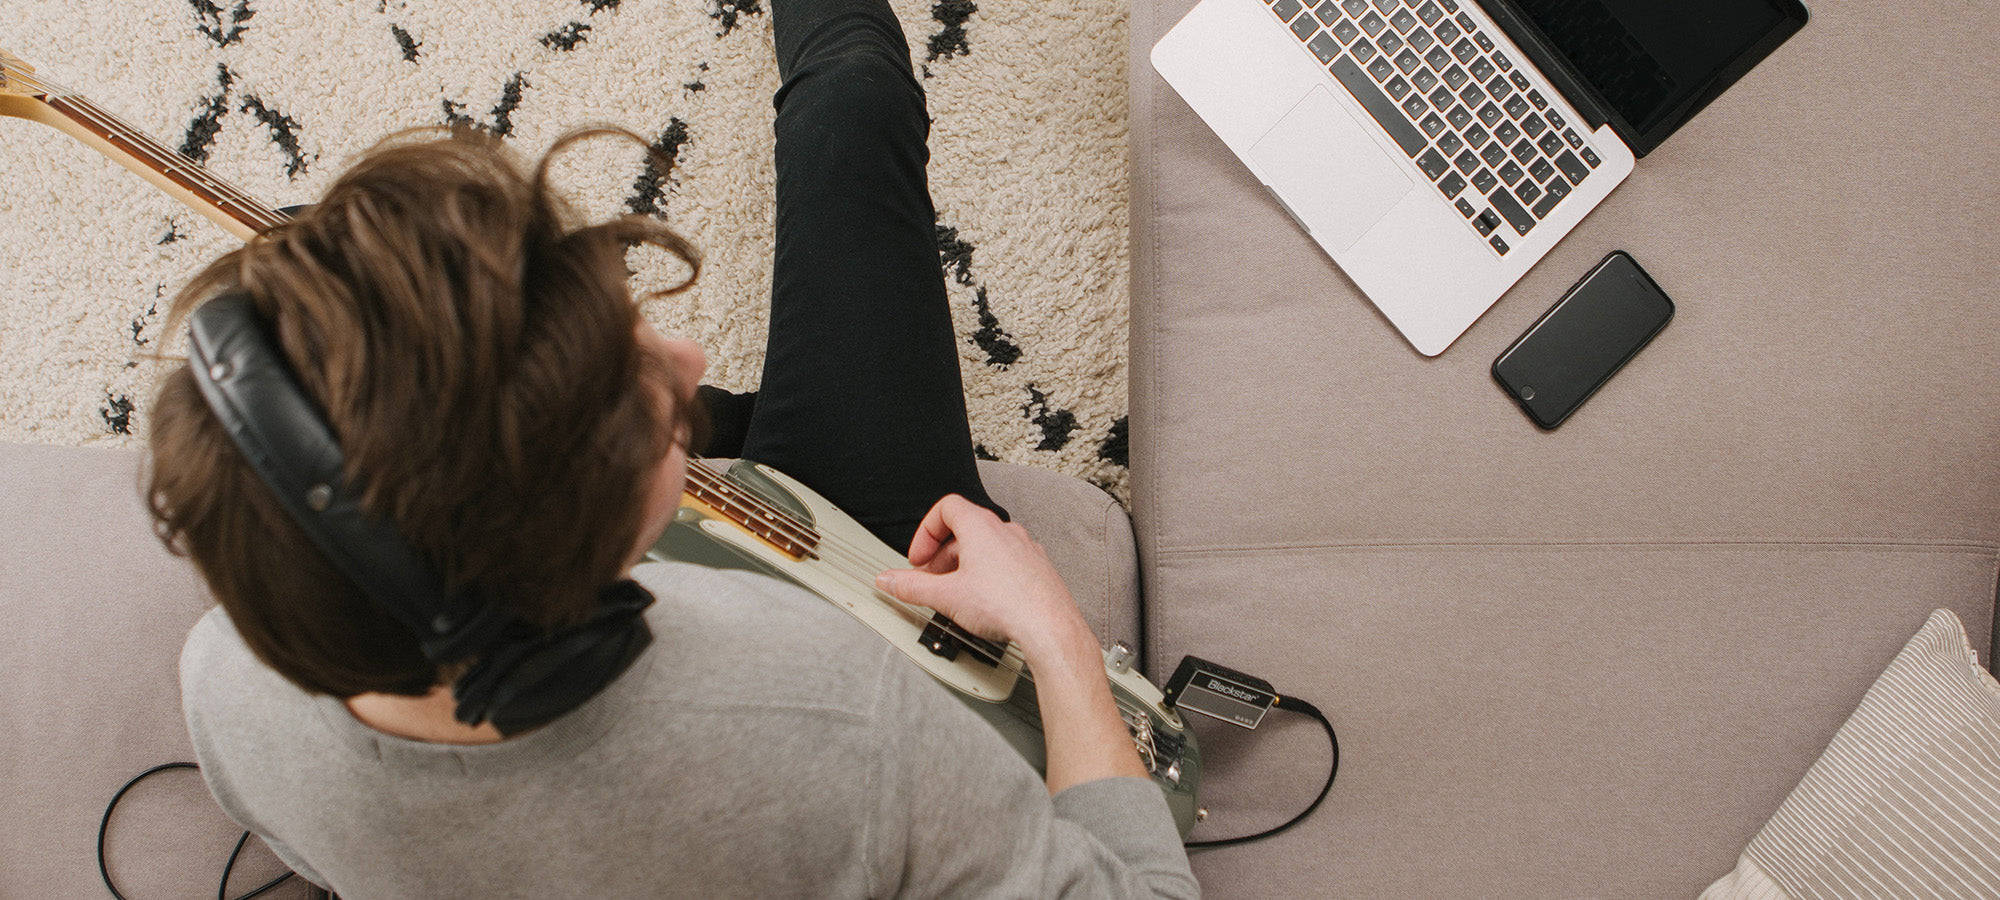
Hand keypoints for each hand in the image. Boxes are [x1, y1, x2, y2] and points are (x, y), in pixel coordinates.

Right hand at [874, 495, 1091, 659]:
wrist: (1049, 626)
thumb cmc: (1006, 604)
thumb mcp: (945, 596)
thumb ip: (911, 587)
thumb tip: (889, 582)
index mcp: (981, 526)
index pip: (946, 508)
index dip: (925, 532)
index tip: (918, 558)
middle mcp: (1006, 531)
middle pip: (965, 530)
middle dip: (942, 555)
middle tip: (931, 580)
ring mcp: (1025, 549)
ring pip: (987, 548)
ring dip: (965, 566)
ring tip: (956, 594)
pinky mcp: (1038, 569)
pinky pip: (1007, 564)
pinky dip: (989, 576)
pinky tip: (985, 602)